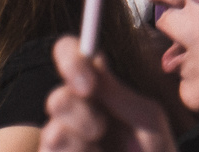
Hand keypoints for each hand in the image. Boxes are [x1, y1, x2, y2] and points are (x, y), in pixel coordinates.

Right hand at [39, 38, 175, 151]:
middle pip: (57, 97)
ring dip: (82, 141)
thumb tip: (93, 61)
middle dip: (81, 114)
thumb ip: (119, 93)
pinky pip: (50, 150)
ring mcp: (62, 140)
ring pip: (52, 130)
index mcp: (101, 91)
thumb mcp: (147, 120)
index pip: (72, 56)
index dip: (70, 59)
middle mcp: (77, 112)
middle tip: (101, 130)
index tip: (88, 84)